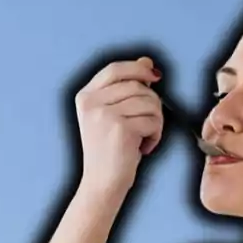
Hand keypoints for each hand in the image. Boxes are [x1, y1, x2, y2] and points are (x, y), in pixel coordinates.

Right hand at [74, 56, 163, 198]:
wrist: (103, 181)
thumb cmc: (111, 149)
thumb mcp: (113, 115)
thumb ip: (127, 88)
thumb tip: (146, 62)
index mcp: (86, 96)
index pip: (116, 69)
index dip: (138, 69)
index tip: (154, 77)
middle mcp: (92, 102)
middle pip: (138, 86)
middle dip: (152, 104)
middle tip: (148, 124)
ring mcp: (104, 114)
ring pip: (150, 103)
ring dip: (156, 122)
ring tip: (144, 138)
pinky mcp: (120, 128)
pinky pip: (153, 121)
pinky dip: (155, 136)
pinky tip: (143, 147)